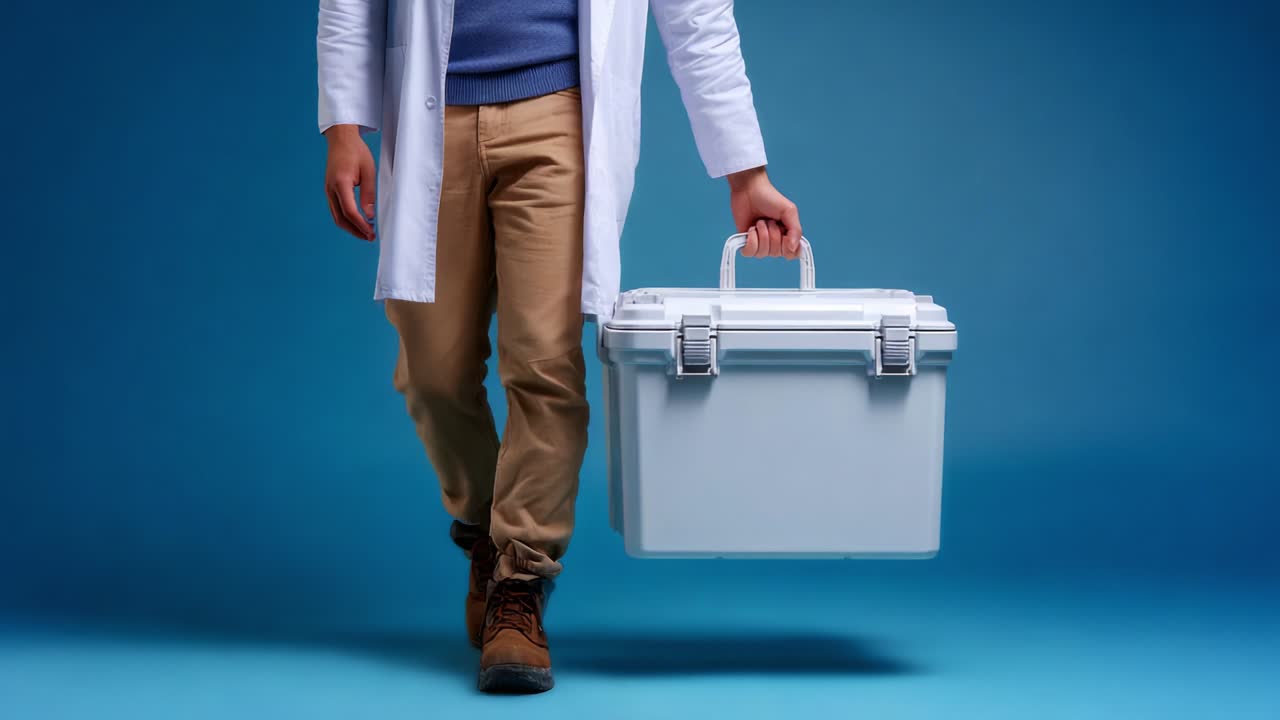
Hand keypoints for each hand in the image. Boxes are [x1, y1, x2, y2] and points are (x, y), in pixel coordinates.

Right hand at [323, 125, 376, 240]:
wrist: (341, 139)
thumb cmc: (356, 152)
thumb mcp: (368, 171)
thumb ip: (368, 194)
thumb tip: (370, 215)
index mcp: (341, 183)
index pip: (349, 211)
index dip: (360, 225)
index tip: (371, 232)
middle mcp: (331, 188)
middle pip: (340, 218)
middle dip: (355, 231)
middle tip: (369, 238)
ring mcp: (328, 190)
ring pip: (336, 216)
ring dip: (350, 227)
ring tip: (364, 233)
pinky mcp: (329, 189)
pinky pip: (335, 210)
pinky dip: (345, 219)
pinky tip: (356, 222)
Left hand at [727, 166, 802, 258]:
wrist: (749, 190)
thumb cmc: (770, 198)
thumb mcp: (789, 211)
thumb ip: (796, 231)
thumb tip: (793, 248)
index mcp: (787, 235)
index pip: (792, 254)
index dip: (789, 249)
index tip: (786, 237)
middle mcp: (774, 241)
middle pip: (777, 253)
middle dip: (774, 235)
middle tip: (770, 221)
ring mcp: (759, 242)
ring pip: (763, 253)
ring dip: (762, 235)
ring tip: (760, 222)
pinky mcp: (746, 241)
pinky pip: (750, 253)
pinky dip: (751, 240)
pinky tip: (751, 229)